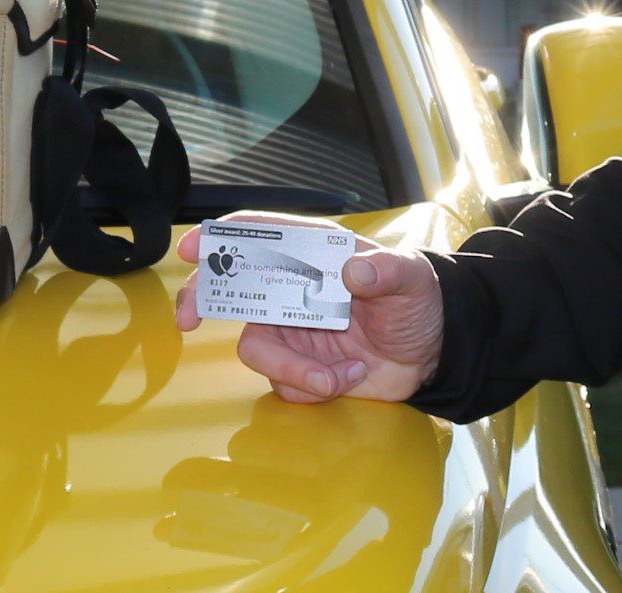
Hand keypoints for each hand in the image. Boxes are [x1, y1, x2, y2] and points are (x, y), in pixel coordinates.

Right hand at [173, 212, 443, 404]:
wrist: (432, 354)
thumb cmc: (418, 302)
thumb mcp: (411, 279)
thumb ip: (386, 270)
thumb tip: (353, 270)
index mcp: (313, 253)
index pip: (258, 235)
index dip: (221, 238)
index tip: (194, 250)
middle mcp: (292, 289)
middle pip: (230, 287)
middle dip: (202, 298)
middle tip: (189, 318)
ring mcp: (292, 330)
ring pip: (256, 348)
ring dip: (294, 368)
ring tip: (336, 376)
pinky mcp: (300, 366)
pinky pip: (284, 383)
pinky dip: (316, 386)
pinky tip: (350, 376)